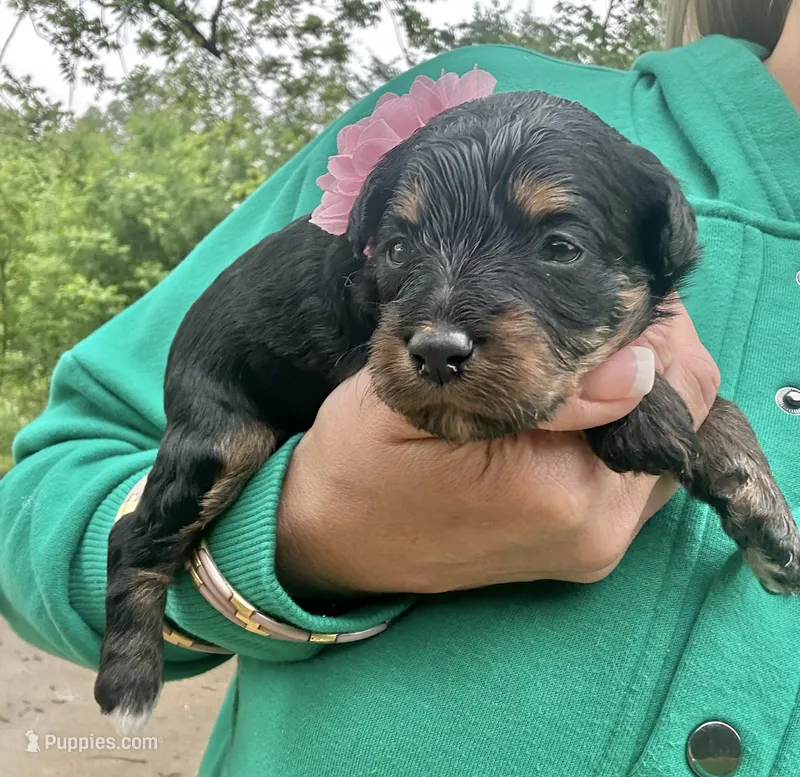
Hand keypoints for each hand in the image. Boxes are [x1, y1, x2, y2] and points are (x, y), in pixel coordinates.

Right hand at [275, 301, 719, 597]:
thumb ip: (540, 385)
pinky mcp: (579, 549)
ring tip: (569, 359)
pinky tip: (565, 403)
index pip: (673, 390)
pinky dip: (615, 428)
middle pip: (681, 420)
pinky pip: (630, 471)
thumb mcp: (426, 400)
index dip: (651, 327)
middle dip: (648, 358)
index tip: (602, 292)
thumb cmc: (359, 461)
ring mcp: (593, 547)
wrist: (326, 538)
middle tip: (581, 322)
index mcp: (567, 496)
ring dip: (633, 394)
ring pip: (660, 444)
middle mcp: (598, 532)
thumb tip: (641, 365)